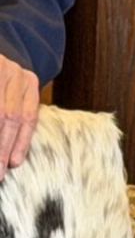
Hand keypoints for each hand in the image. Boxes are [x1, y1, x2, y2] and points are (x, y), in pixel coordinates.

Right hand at [0, 53, 41, 179]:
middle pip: (9, 116)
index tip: (13, 164)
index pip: (27, 116)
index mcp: (28, 81)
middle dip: (1, 147)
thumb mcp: (12, 92)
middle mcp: (13, 73)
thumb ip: (16, 116)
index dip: (21, 142)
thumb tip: (11, 159)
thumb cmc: (2, 81)